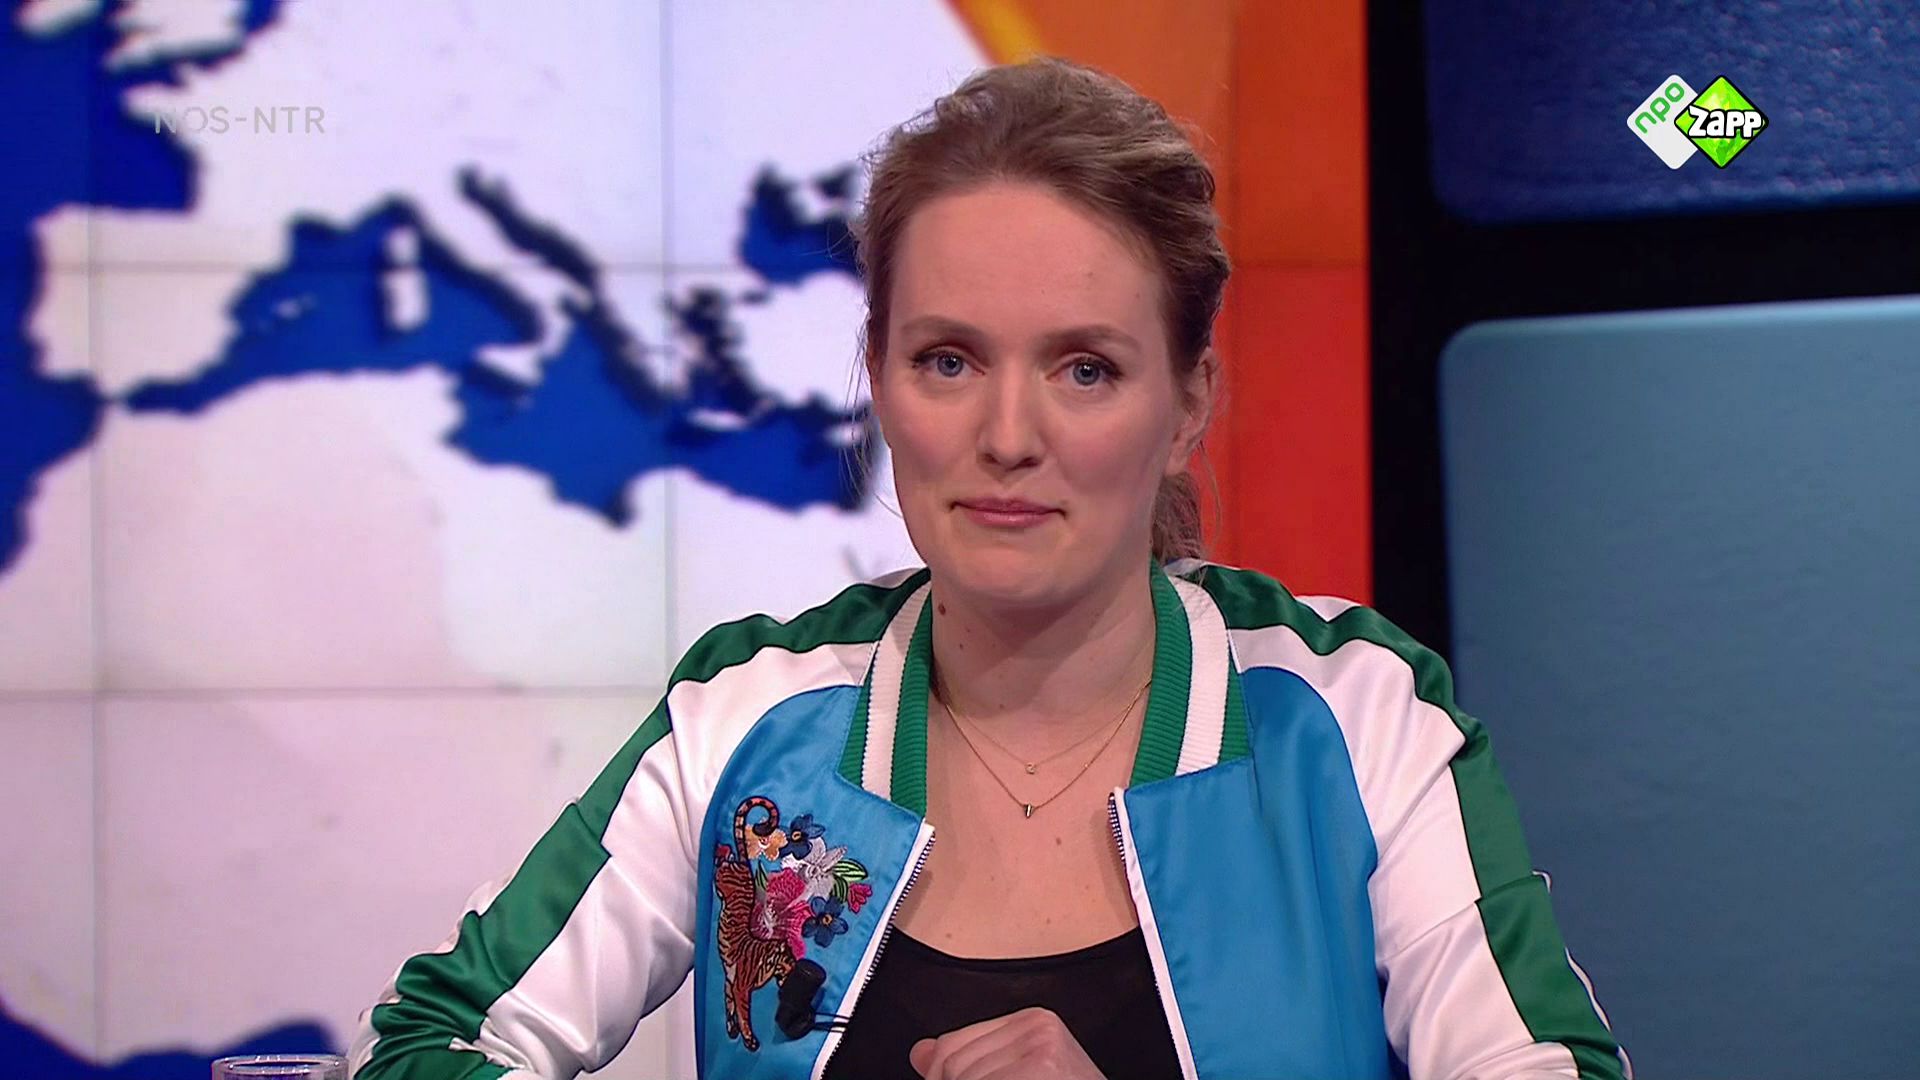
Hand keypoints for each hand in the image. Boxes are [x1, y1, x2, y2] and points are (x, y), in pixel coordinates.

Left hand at [909, 1006, 1106, 1079]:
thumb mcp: (1015, 1074)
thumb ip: (969, 1061)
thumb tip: (920, 1054)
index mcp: (1032, 1021)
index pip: (952, 1045)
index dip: (943, 1078)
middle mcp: (1038, 1026)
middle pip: (954, 1065)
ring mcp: (1042, 1048)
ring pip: (963, 1079)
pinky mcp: (1043, 1068)